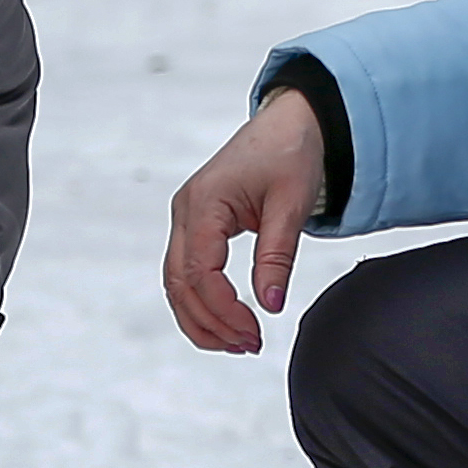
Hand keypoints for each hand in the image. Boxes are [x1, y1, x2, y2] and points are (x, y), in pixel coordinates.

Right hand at [163, 87, 326, 354]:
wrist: (291, 122)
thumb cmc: (291, 153)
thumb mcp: (291, 204)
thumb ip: (277, 256)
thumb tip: (269, 306)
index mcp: (204, 202)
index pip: (201, 272)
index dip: (224, 310)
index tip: (254, 333)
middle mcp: (185, 211)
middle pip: (180, 284)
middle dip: (211, 322)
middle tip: (249, 346)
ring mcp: (186, 218)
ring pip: (176, 283)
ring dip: (202, 318)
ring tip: (238, 343)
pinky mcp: (195, 225)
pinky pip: (186, 272)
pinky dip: (201, 302)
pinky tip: (226, 321)